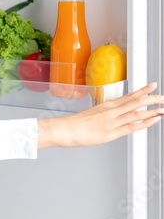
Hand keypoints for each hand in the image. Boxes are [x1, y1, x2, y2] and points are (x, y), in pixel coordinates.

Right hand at [38, 82, 163, 148]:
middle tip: (162, 96)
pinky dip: (145, 122)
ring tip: (163, 107)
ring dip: (152, 109)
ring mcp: (112, 121)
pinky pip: (132, 126)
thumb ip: (102, 115)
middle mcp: (111, 111)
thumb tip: (109, 117)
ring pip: (136, 113)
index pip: (128, 96)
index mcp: (106, 106)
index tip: (151, 86)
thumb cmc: (74, 124)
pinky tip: (154, 119)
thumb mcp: (90, 115)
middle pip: (135, 102)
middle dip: (151, 98)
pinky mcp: (111, 132)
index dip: (141, 91)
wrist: (64, 129)